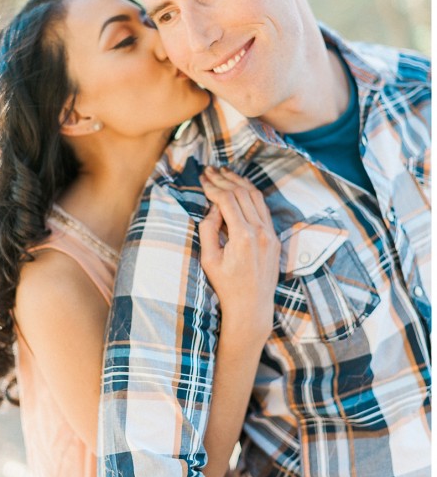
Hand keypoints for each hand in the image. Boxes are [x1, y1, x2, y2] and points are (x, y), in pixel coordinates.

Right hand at [199, 166, 279, 341]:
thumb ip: (208, 229)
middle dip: (224, 178)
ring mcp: (270, 234)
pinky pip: (263, 208)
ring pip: (255, 197)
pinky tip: (241, 188)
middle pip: (242, 193)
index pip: (227, 199)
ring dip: (239, 182)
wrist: (251, 307)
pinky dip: (251, 194)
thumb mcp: (209, 259)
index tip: (202, 178)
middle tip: (210, 169)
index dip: (213, 186)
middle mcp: (260, 231)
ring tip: (225, 172)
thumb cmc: (226, 286)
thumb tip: (213, 207)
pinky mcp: (274, 238)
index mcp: (242, 236)